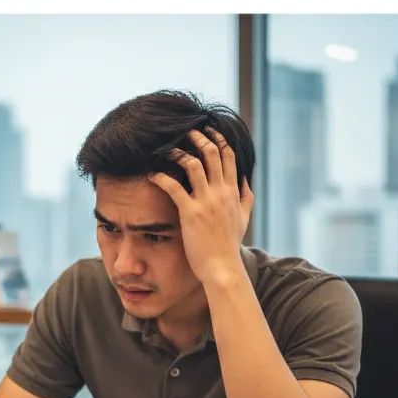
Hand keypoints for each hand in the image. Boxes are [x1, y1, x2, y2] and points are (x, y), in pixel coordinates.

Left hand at [148, 127, 253, 286]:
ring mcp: (206, 202)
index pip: (228, 156)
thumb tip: (246, 180)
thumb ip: (246, 197)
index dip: (217, 139)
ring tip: (165, 149)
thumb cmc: (229, 246)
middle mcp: (221, 192)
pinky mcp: (190, 213)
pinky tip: (151, 175)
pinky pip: (174, 187)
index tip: (206, 130)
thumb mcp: (243, 218)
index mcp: (233, 192)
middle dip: (197, 137)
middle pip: (211, 153)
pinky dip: (161, 177)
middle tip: (183, 131)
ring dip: (177, 152)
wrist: (222, 267)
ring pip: (192, 164)